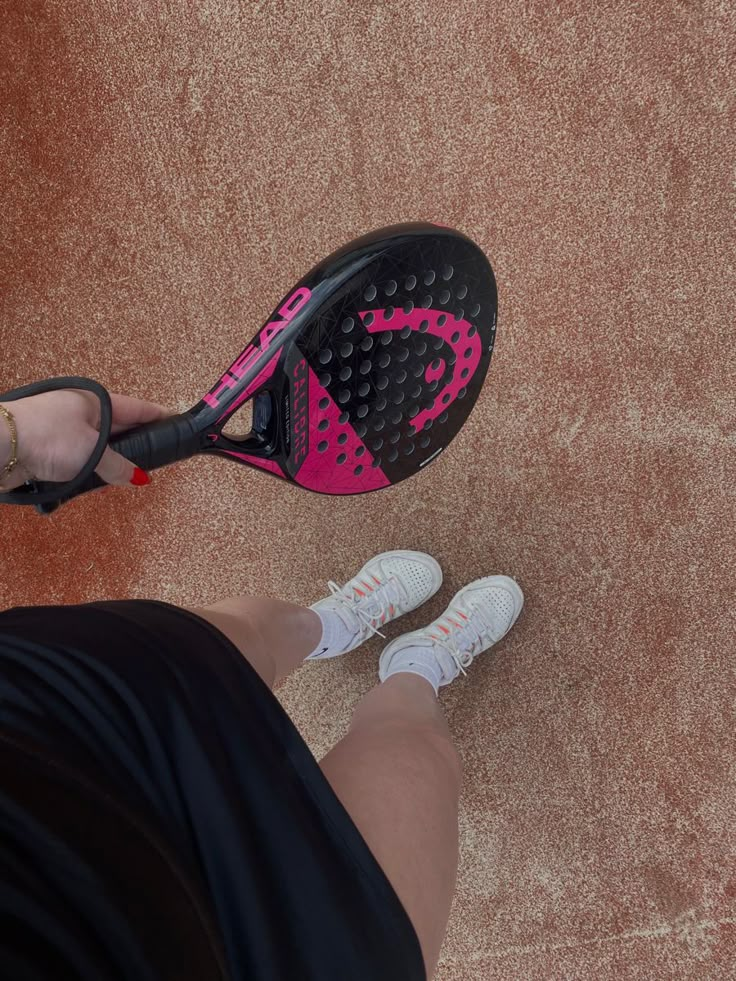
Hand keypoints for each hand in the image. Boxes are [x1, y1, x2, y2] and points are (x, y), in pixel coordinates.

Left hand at [0, 390, 168, 491]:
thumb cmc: (45, 437)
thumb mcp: (93, 453)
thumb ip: (120, 466)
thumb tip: (138, 477)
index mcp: (97, 401)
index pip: (138, 408)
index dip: (159, 416)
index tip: (176, 422)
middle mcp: (81, 411)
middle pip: (118, 430)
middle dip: (134, 447)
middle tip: (153, 461)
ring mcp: (63, 428)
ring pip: (97, 448)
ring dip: (106, 464)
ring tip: (117, 479)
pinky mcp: (47, 446)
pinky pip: (77, 460)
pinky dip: (86, 471)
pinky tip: (89, 484)